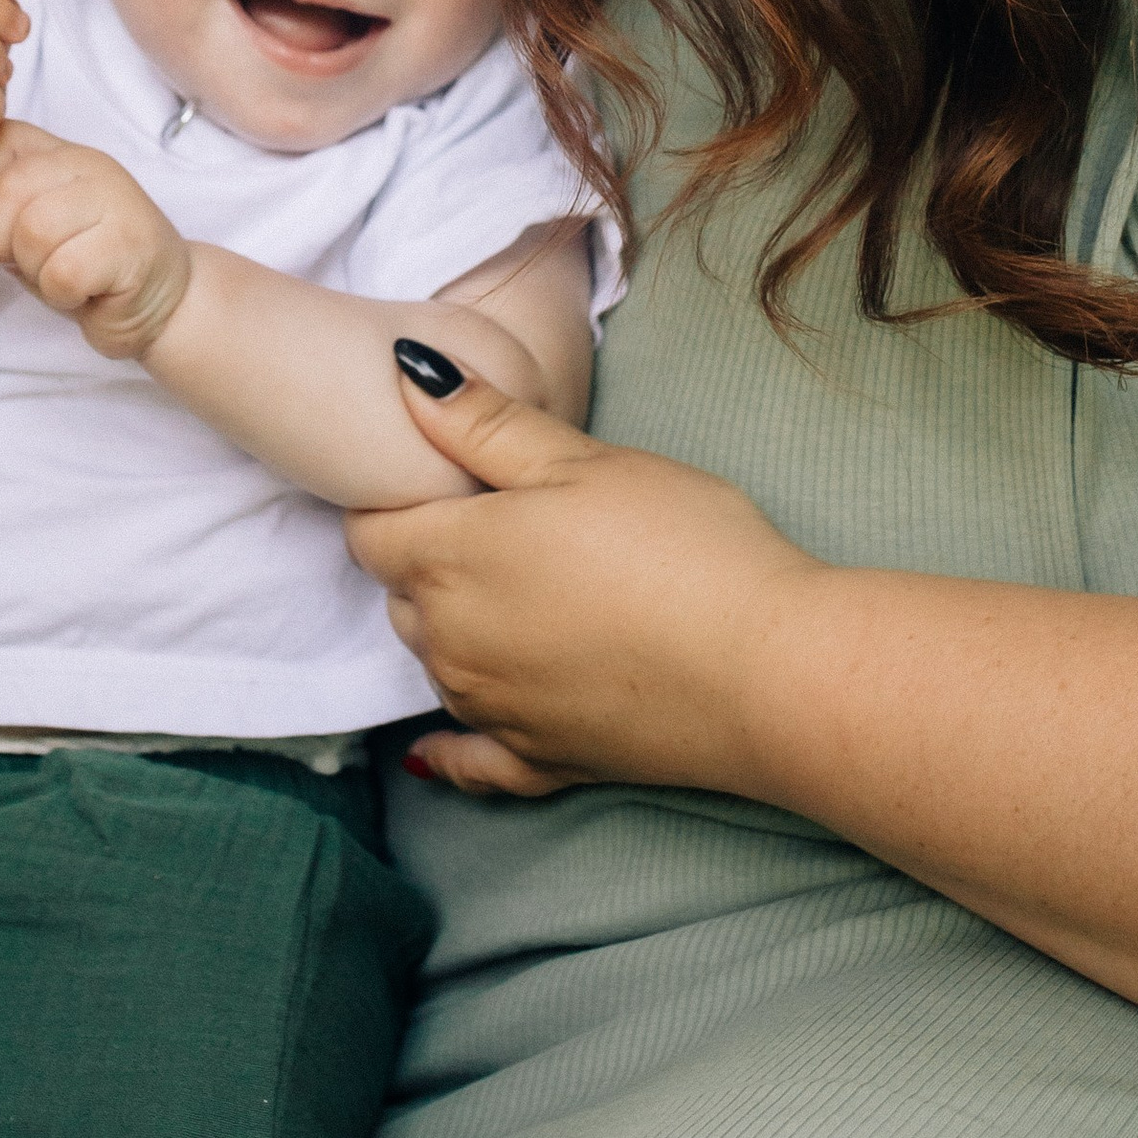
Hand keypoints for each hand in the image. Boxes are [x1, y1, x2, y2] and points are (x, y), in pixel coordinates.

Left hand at [0, 121, 192, 357]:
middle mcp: (90, 165)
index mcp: (62, 153)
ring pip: (34, 232)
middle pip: (8, 193)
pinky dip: (63, 294)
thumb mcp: (38, 222)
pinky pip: (64, 272)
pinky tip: (86, 291)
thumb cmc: (88, 262)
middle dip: (4, 242)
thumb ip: (5, 197)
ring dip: (36, 271)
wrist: (163, 301)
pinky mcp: (131, 246)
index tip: (8, 226)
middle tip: (34, 261)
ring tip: (63, 275)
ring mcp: (116, 200)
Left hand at [349, 356, 822, 800]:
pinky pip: (466, 762)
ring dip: (450, 633)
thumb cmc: (682, 547)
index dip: (394, 499)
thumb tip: (404, 374)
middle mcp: (452, 643)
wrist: (767, 671)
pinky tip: (428, 754)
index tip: (434, 481)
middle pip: (400, 596)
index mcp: (451, 559)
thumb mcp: (581, 460)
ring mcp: (491, 710)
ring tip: (510, 599)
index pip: (370, 531)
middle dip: (424, 561)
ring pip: (434, 664)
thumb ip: (482, 422)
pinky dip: (447, 751)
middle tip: (489, 530)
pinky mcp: (539, 761)